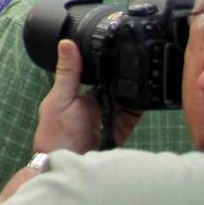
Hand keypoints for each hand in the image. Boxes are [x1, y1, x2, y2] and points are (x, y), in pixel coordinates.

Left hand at [33, 39, 141, 154]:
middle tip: (138, 54)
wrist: (69, 162)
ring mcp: (112, 114)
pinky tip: (146, 91)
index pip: (96, 72)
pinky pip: (135, 113)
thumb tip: (66, 42)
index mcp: (80, 91)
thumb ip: (68, 72)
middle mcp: (97, 101)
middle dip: (125, 72)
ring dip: (134, 86)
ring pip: (127, 95)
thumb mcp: (60, 98)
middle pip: (115, 82)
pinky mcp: (123, 127)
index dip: (106, 60)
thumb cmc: (57, 131)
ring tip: (145, 69)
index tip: (118, 42)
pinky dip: (141, 104)